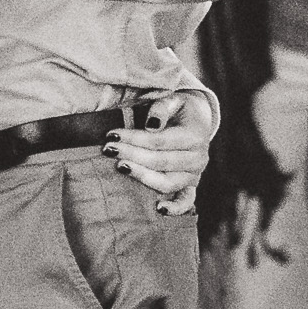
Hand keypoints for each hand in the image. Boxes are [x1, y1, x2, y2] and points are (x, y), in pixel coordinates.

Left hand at [104, 93, 211, 214]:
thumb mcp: (173, 99)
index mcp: (195, 136)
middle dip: (132, 155)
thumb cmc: (178, 110)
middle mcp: (198, 158)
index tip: (112, 135)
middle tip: (108, 149)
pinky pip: (186, 201)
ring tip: (121, 167)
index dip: (134, 139)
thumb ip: (162, 108)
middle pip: (160, 161)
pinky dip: (175, 208)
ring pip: (168, 182)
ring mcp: (195, 175)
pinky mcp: (191, 186)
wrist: (196, 121)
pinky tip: (158, 209)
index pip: (159, 141)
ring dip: (143, 176)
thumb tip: (151, 126)